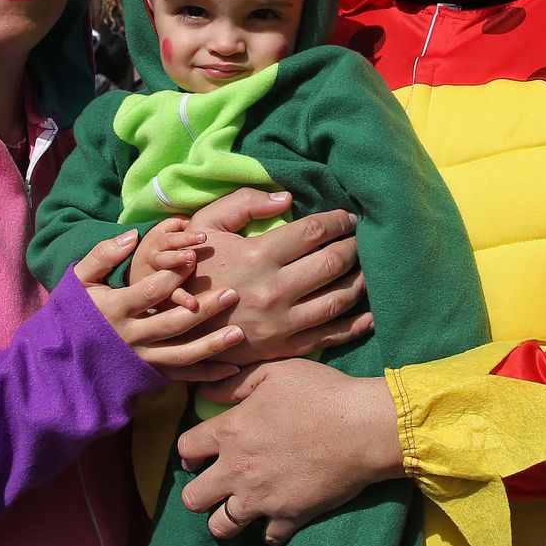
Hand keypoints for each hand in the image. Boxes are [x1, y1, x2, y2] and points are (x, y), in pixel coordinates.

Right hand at [74, 224, 242, 381]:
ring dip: (212, 345)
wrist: (61, 362)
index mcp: (115, 309)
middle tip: (232, 293)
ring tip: (240, 332)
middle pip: (173, 322)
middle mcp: (131, 337)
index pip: (150, 291)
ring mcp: (142, 359)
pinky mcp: (149, 375)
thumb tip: (132, 235)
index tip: (195, 258)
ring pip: (182, 355)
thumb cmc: (74, 313)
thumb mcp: (79, 281)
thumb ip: (103, 256)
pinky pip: (182, 377)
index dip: (173, 274)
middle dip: (205, 308)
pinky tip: (232, 369)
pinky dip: (207, 375)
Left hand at [177, 359, 403, 545]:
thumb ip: (236, 383)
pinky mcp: (288, 518)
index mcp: (230, 432)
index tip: (200, 454)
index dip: (189, 452)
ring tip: (240, 505)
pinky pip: (266, 538)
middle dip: (199, 493)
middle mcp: (237, 470)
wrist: (362, 428)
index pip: (185, 449)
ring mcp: (261, 499)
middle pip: (193, 499)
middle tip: (216, 484)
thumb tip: (205, 393)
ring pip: (221, 527)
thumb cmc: (321, 393)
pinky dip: (269, 529)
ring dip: (226, 517)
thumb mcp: (275, 372)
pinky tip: (277, 515)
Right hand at [184, 188, 373, 363]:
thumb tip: (288, 198)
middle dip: (355, 247)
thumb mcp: (205, 226)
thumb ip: (244, 203)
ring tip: (367, 267)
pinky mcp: (285, 348)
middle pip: (333, 263)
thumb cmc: (192, 268)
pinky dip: (358, 324)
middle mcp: (274, 290)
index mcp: (258, 256)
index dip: (338, 221)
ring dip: (361, 280)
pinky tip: (371, 311)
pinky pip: (331, 335)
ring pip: (339, 299)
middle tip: (363, 239)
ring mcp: (282, 323)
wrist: (173, 325)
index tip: (348, 218)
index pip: (314, 232)